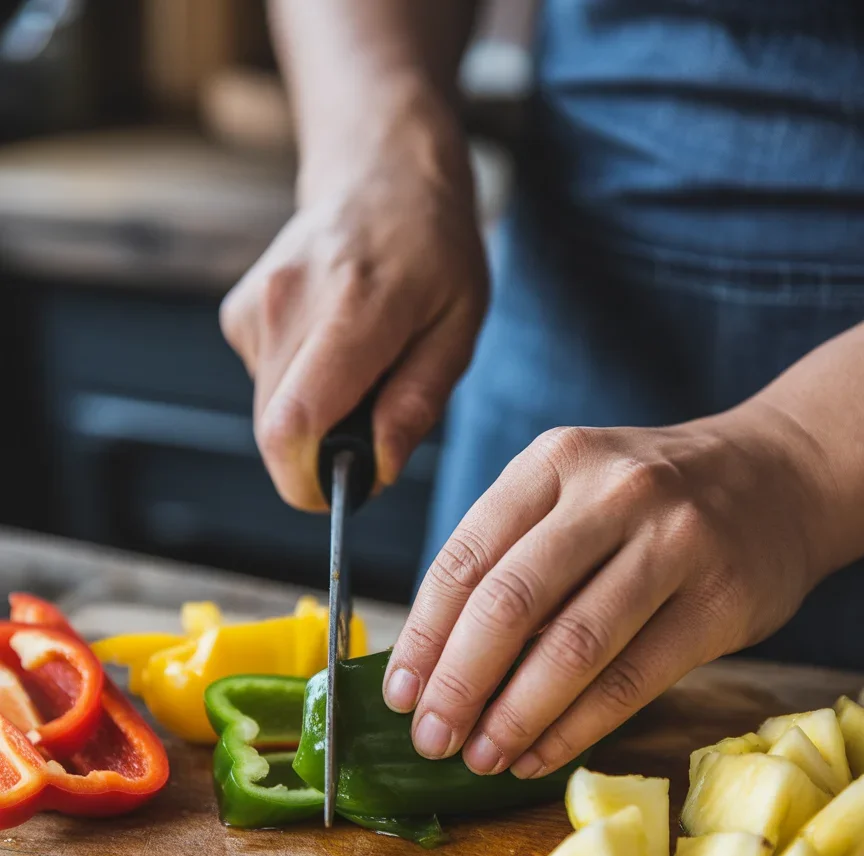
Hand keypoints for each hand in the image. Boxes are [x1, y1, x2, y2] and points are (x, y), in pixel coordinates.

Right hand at [220, 84, 487, 510]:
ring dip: (313, 419)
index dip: (307, 481)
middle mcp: (289, 304)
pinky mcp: (238, 312)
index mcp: (353, 309)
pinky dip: (299, 388)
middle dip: (318, 456)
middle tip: (371, 427)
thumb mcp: (458, 329)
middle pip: (274, 431)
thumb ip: (417, 402)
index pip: (293, 424)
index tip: (341, 491)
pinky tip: (330, 345)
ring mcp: (256, 304)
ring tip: (360, 369)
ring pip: (268, 412)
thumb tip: (376, 469)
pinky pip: (263, 384)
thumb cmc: (434, 254)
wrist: (380, 173)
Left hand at [384, 405, 833, 776]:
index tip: (399, 696)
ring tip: (481, 758)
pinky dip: (575, 728)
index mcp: (555, 463)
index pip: (466, 557)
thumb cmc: (650, 499)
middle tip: (431, 739)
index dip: (425, 635)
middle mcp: (612, 493)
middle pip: (511, 603)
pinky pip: (632, 680)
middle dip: (459, 684)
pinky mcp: (720, 601)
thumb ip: (512, 557)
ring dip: (515, 716)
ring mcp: (673, 543)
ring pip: (572, 648)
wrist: (780, 476)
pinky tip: (539, 754)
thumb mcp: (575, 491)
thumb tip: (436, 664)